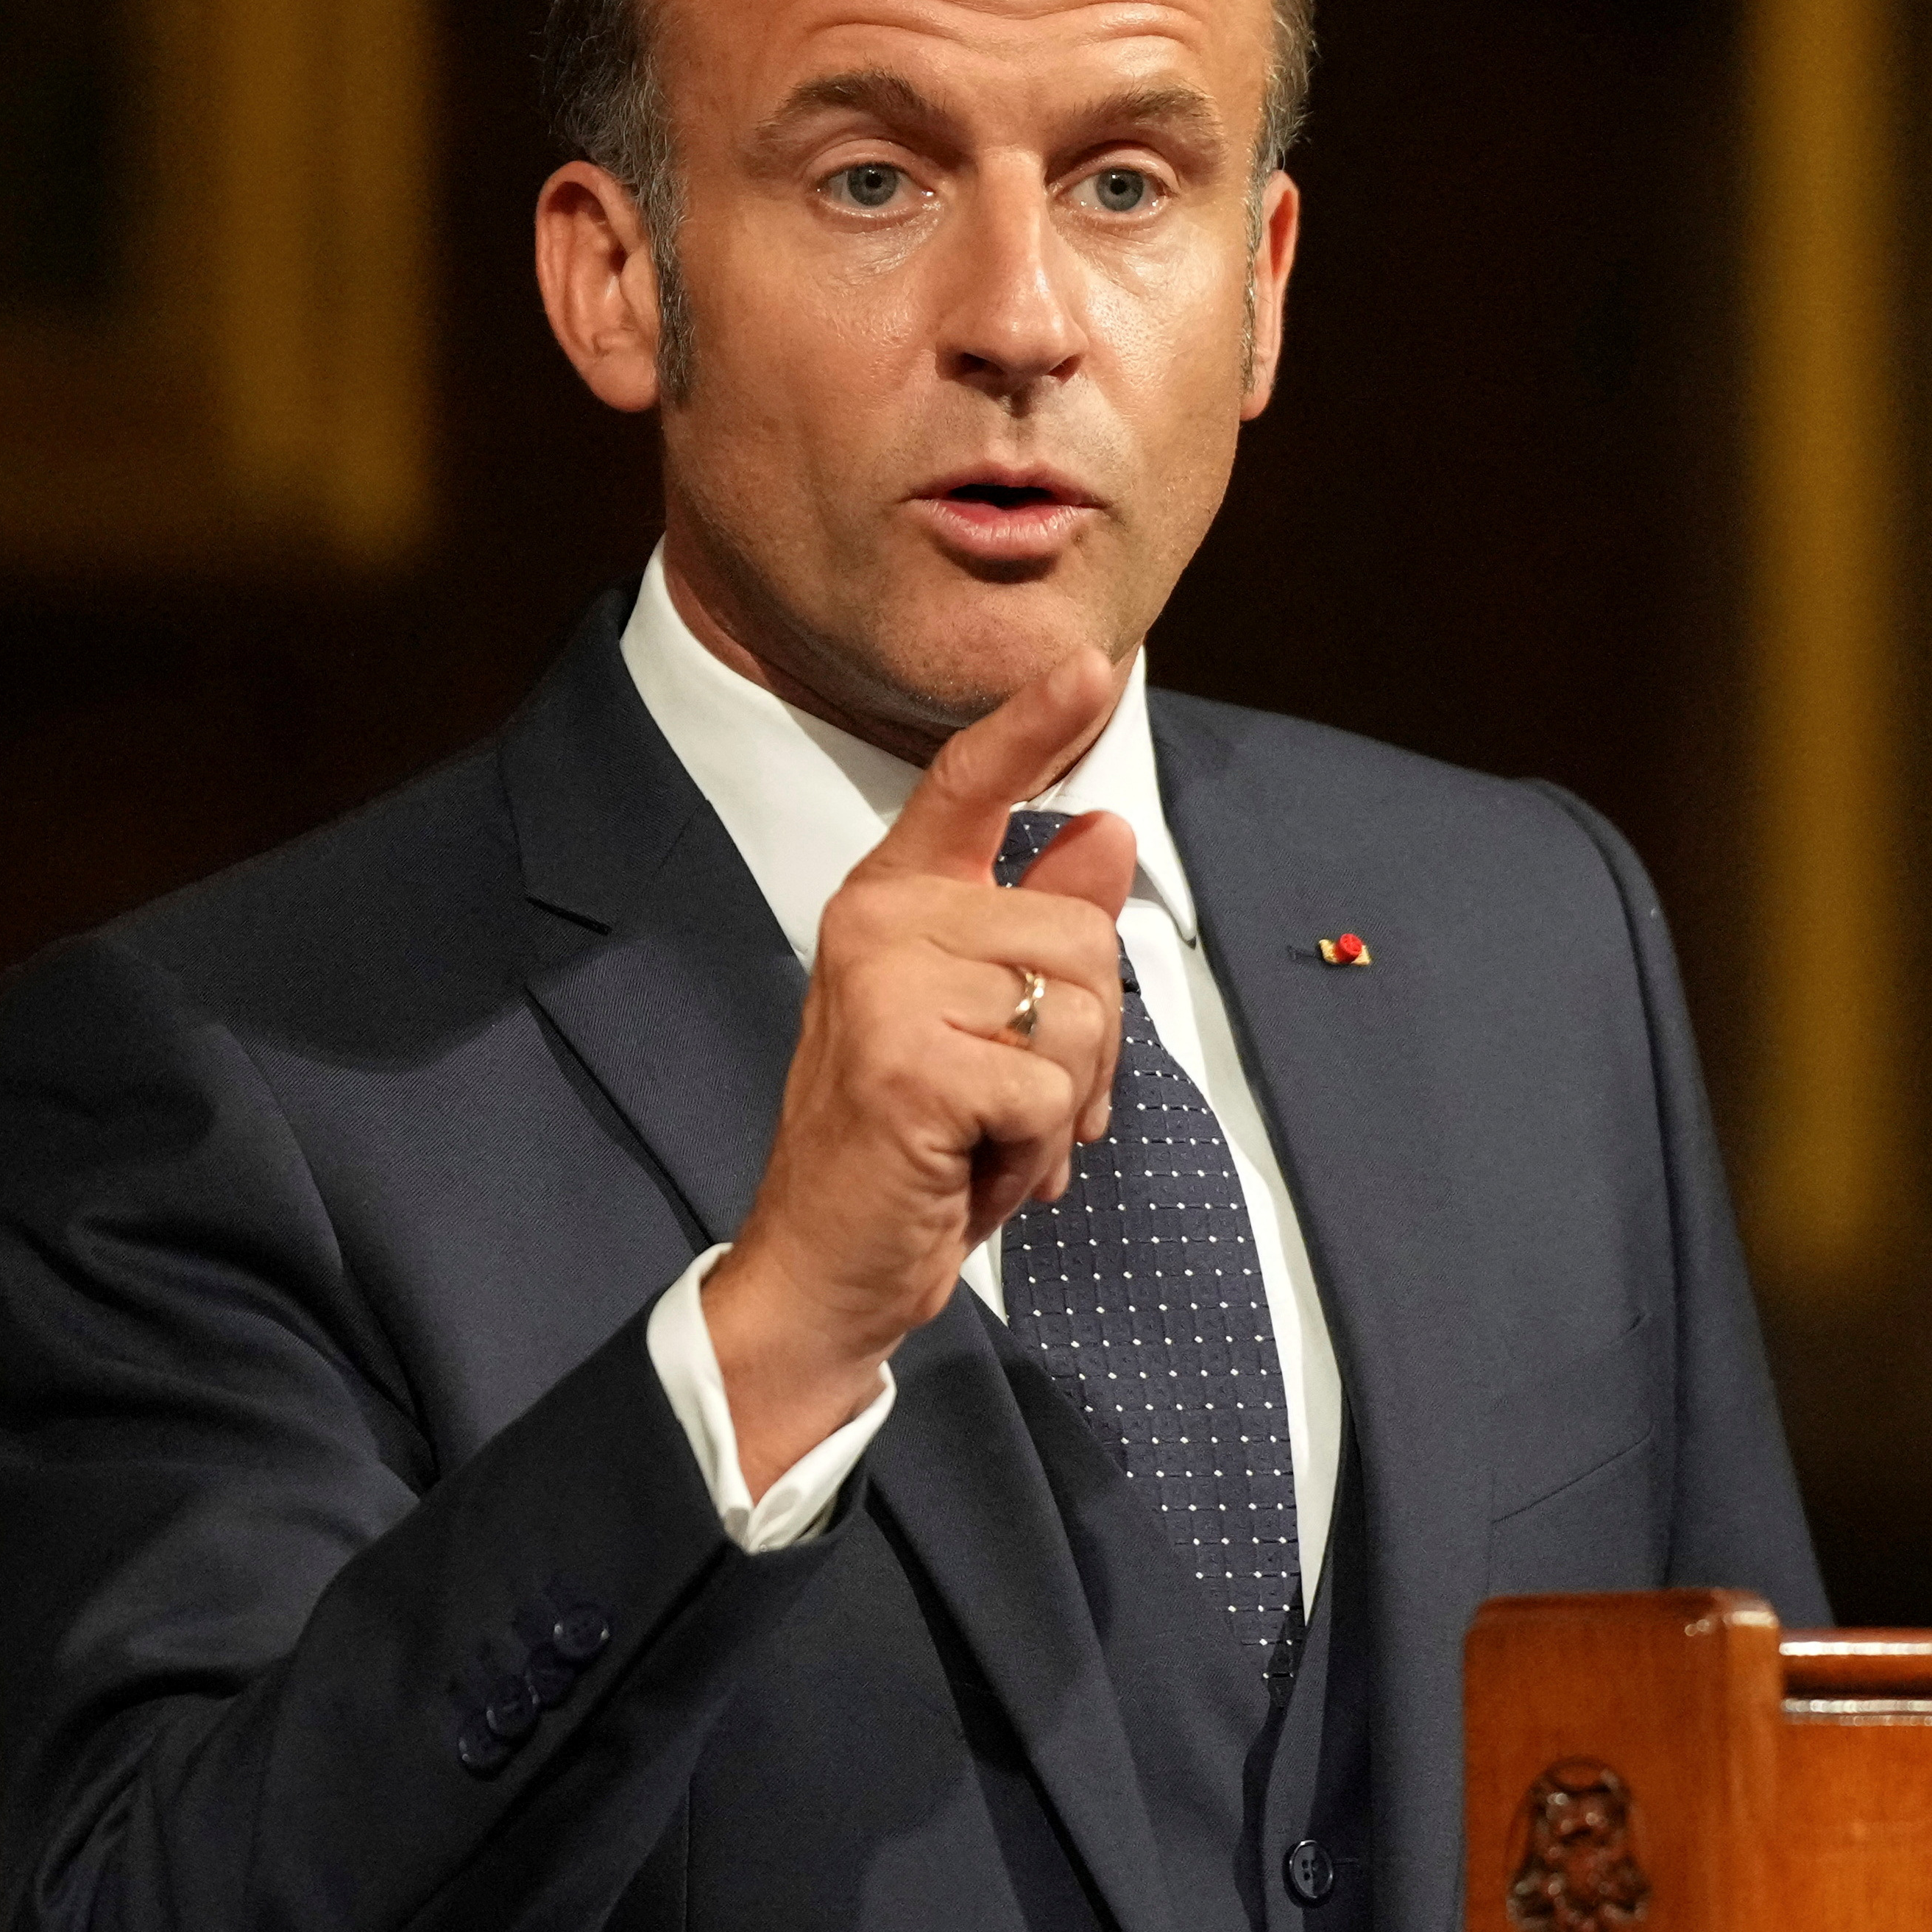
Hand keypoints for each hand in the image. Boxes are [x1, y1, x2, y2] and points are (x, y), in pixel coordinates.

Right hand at [703, 650, 1139, 1493]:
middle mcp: (878, 923)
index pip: (969, 785)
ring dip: (1064, 1104)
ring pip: (1080, 1011)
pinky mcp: (908, 1067)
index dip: (1035, 721)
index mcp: (891, 901)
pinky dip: (1037, 1153)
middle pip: (1082, 935)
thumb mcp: (987, 1027)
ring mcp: (886, 990)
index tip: (1093, 663)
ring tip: (989, 1137)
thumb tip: (1106, 829)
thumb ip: (1038, 927)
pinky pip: (1050, 1091)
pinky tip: (974, 1172)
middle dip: (1083, 1044)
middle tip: (1011, 1107)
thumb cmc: (910, 1151)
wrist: (825, 1269)